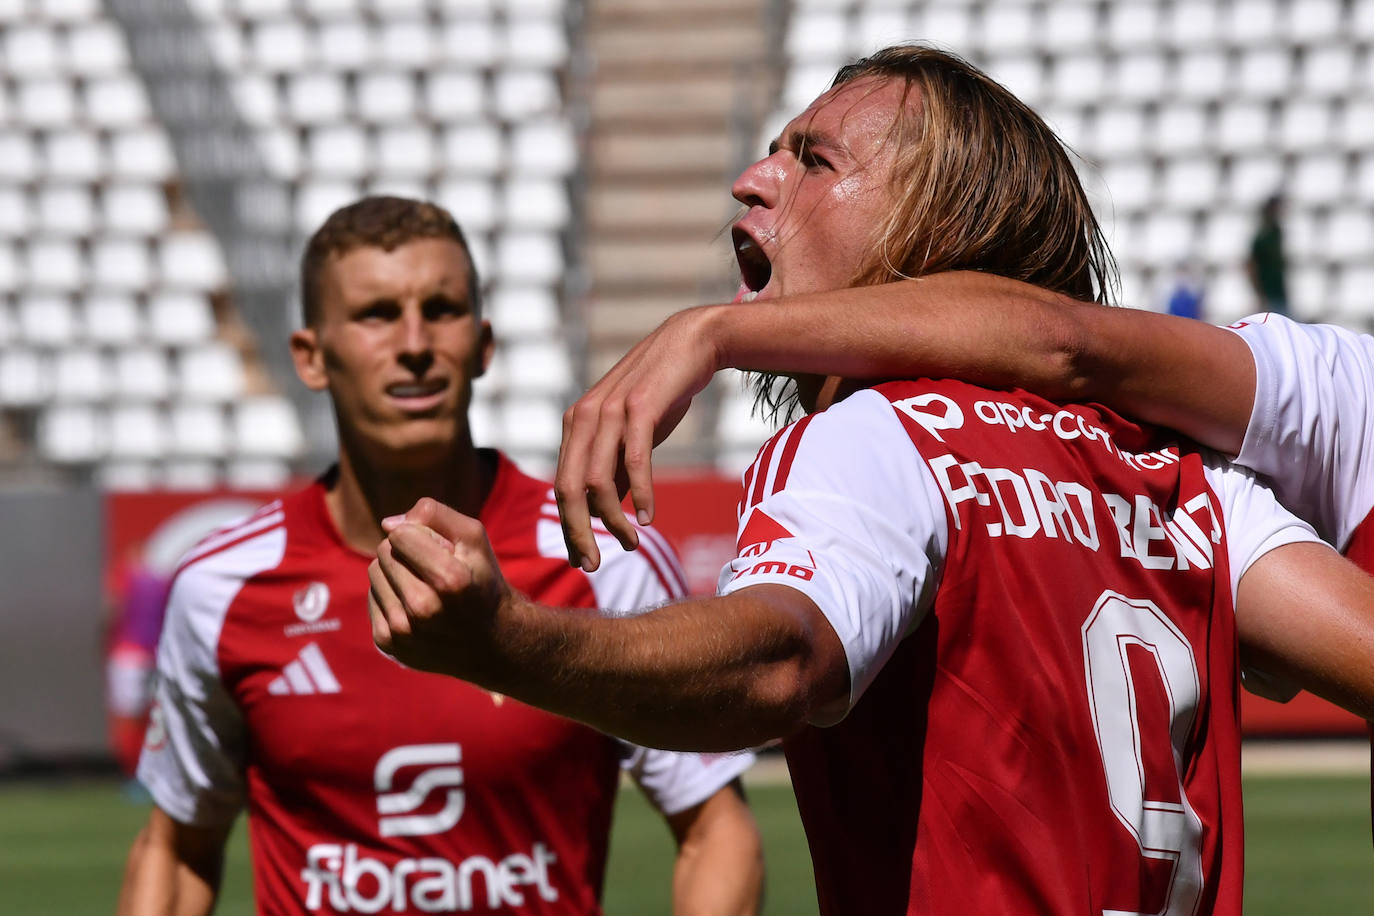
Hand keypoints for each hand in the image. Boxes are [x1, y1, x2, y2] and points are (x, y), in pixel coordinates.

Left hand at [368, 497, 510, 676]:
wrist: (491, 642)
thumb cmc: (481, 581)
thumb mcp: (474, 539)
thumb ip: (435, 515)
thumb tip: (387, 524)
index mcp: (450, 580)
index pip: (400, 535)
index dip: (418, 535)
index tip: (440, 549)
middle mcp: (423, 608)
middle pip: (384, 553)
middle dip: (405, 552)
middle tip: (432, 569)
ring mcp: (403, 630)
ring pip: (374, 574)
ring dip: (394, 572)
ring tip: (423, 586)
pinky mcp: (388, 644)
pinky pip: (372, 598)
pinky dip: (389, 595)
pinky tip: (414, 607)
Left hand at [555, 307, 723, 570]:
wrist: (689, 343)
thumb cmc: (659, 393)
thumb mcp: (629, 434)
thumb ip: (613, 468)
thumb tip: (604, 513)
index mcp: (575, 426)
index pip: (562, 486)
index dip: (569, 527)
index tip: (582, 559)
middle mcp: (583, 418)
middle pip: (568, 489)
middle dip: (578, 533)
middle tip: (592, 566)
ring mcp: (609, 411)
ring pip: (597, 481)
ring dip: (613, 520)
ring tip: (632, 543)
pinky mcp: (639, 407)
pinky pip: (633, 460)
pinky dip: (640, 493)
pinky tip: (649, 517)